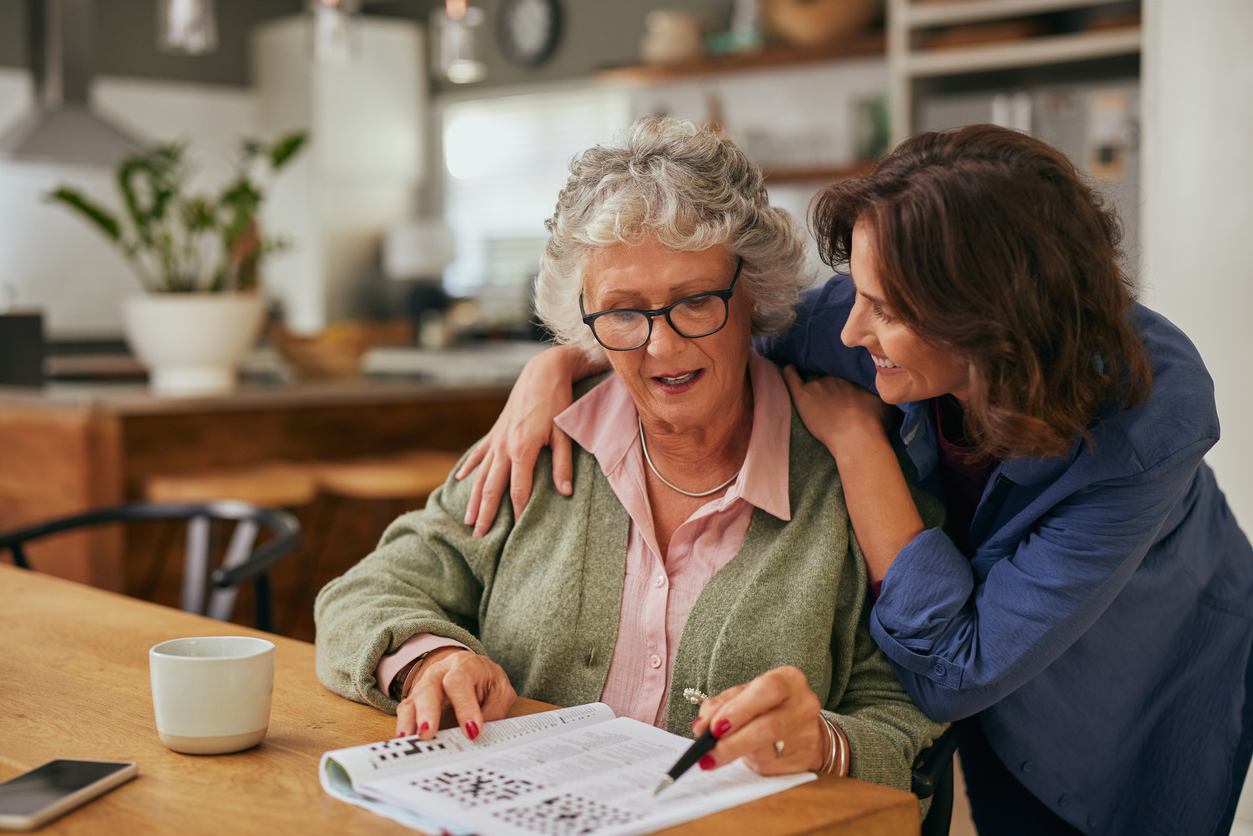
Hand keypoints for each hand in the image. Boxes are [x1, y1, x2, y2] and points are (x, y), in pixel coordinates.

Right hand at [395, 648, 516, 740]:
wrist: (471, 669)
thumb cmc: (486, 680)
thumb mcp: (500, 690)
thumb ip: (494, 710)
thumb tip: (480, 733)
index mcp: (465, 665)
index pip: (460, 681)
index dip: (465, 706)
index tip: (472, 731)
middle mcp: (440, 672)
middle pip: (429, 687)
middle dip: (428, 711)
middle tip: (428, 732)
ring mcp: (425, 686)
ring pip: (413, 700)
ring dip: (410, 721)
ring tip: (408, 739)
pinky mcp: (416, 701)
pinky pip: (406, 712)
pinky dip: (404, 726)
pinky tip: (405, 740)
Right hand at [456, 347, 579, 536]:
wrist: (541, 372)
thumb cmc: (557, 402)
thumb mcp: (564, 434)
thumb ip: (563, 465)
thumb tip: (565, 492)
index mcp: (523, 450)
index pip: (519, 490)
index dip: (518, 513)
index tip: (517, 532)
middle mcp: (504, 447)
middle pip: (492, 488)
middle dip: (485, 514)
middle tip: (478, 538)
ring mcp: (496, 439)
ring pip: (481, 475)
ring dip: (473, 499)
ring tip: (467, 520)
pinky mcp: (495, 431)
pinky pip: (479, 454)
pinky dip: (469, 469)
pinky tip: (459, 482)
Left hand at [691, 666, 829, 775]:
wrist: (808, 728)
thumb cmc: (771, 706)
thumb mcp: (748, 694)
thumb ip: (723, 704)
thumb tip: (701, 726)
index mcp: (789, 680)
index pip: (766, 691)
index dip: (739, 709)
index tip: (714, 727)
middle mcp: (803, 705)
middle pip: (767, 727)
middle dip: (732, 743)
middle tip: (708, 752)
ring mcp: (807, 734)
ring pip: (765, 752)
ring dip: (736, 755)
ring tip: (719, 754)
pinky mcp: (806, 759)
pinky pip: (770, 767)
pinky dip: (750, 764)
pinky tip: (746, 757)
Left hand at [782, 366, 890, 455]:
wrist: (857, 437)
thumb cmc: (874, 422)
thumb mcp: (883, 400)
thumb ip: (876, 388)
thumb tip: (878, 383)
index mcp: (851, 376)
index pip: (841, 370)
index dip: (840, 376)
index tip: (841, 382)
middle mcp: (834, 376)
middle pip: (826, 372)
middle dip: (827, 376)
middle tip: (828, 387)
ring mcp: (817, 385)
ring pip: (810, 376)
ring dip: (810, 376)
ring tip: (809, 380)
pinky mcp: (802, 396)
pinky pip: (791, 377)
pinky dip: (789, 371)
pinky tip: (788, 367)